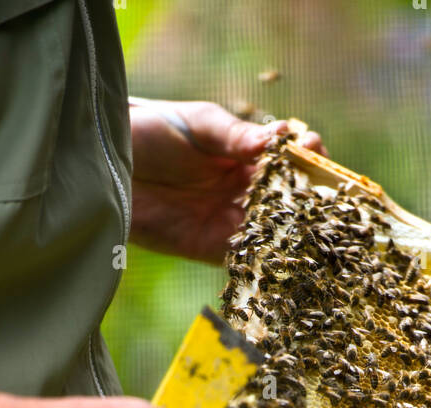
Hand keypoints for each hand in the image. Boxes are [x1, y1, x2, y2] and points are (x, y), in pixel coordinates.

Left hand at [128, 99, 325, 263]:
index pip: (288, 159)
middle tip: (324, 199)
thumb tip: (275, 141)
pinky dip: (265, 260)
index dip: (307, 156)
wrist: (106, 163)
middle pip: (289, 200)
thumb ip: (235, 136)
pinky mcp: (210, 249)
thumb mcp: (198, 125)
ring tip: (310, 232)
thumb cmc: (151, 130)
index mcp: (245, 155)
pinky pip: (245, 259)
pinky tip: (281, 256)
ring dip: (293, 234)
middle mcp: (243, 190)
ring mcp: (229, 221)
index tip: (313, 151)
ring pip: (273, 232)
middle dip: (309, 200)